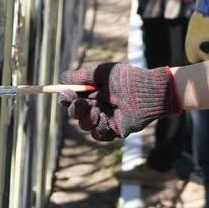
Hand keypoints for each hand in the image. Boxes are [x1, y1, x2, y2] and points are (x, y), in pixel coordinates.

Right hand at [58, 63, 181, 140]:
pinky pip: (98, 134)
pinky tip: (106, 118)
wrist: (146, 92)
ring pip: (85, 125)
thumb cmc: (125, 79)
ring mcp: (106, 119)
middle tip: (80, 104)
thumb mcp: (101, 73)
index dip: (66, 98)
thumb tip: (62, 78)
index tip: (65, 95)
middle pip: (76, 114)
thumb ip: (82, 76)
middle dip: (75, 110)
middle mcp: (98, 106)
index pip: (73, 98)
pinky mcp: (114, 131)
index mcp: (93, 93)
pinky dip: (99, 127)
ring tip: (98, 110)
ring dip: (88, 118)